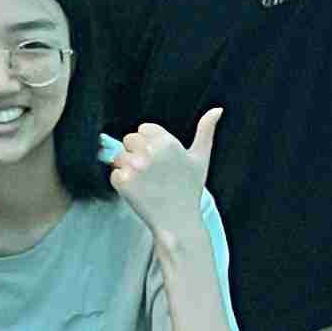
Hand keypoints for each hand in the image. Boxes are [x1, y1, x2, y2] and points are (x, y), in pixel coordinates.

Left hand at [108, 107, 221, 251]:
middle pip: (129, 140)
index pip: (144, 129)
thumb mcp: (200, 158)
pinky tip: (139, 191)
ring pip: (119, 156)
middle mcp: (150, 152)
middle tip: (151, 172)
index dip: (150, 143)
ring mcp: (135, 167)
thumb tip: (217, 109)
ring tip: (146, 182)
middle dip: (137, 153)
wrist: (178, 220)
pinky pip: (114, 174)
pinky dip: (122, 183)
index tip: (159, 159)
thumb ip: (206, 130)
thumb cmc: (189, 189)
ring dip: (128, 167)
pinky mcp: (123, 182)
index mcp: (168, 142)